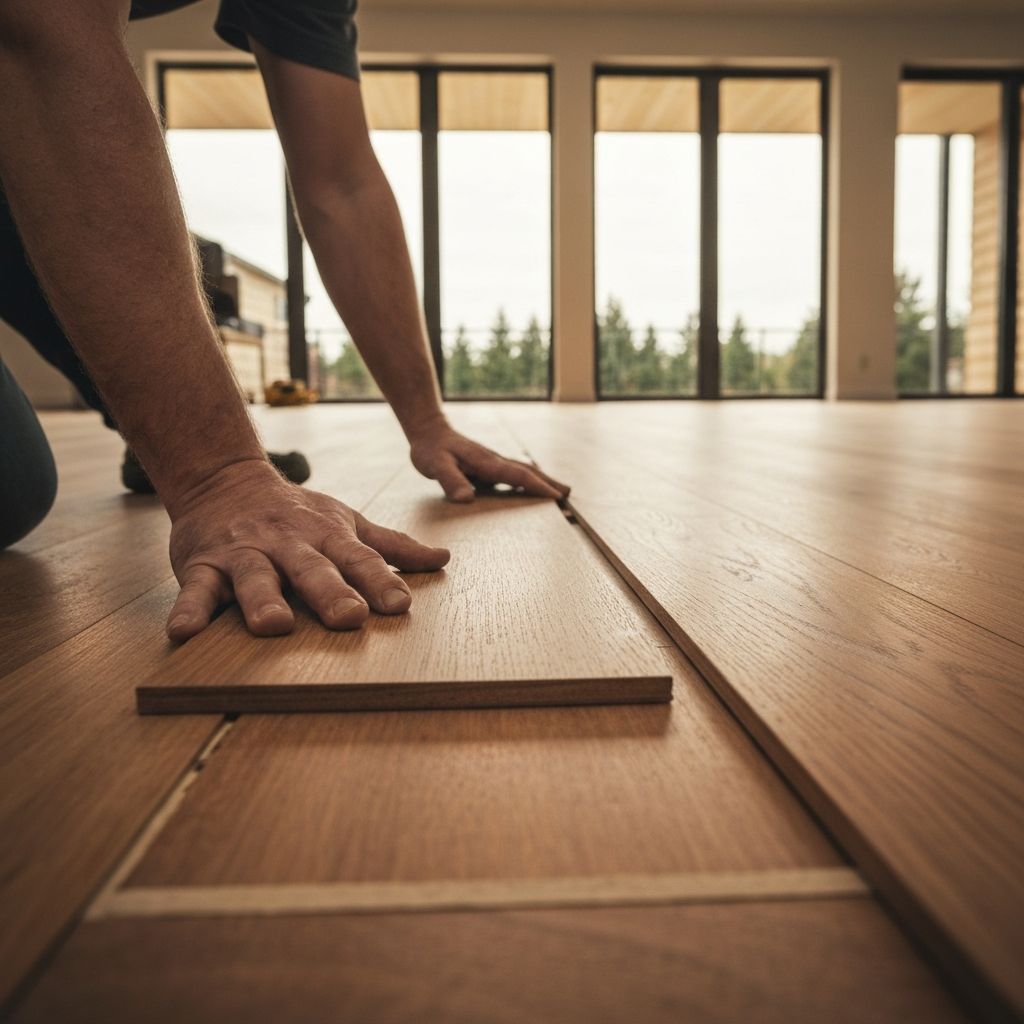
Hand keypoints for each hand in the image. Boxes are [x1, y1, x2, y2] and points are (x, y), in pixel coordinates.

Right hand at [164, 460, 449, 641]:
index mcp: (326, 536)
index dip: (379, 580)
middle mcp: (288, 544)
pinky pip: (196, 588)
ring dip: (263, 600)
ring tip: (274, 625)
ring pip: (255, 578)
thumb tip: (443, 559)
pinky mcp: (203, 564)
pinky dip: (188, 609)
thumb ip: (391, 546)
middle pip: (311, 569)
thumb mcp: (346, 522)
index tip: (400, 605)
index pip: (358, 559)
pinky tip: (183, 632)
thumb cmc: (297, 514)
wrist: (224, 480)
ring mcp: (245, 553)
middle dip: (330, 592)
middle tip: (349, 617)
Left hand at [409, 424, 570, 503]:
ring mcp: (492, 461)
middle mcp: (494, 460)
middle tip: (568, 494)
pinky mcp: (487, 464)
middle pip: (527, 471)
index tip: (556, 495)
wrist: (428, 429)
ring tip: (559, 490)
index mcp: (486, 462)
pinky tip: (530, 487)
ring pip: (522, 470)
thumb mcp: (436, 466)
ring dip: (542, 480)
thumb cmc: (431, 449)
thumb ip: (451, 481)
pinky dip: (527, 479)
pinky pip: (513, 473)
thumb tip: (467, 499)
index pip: (517, 475)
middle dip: (548, 482)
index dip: (537, 486)